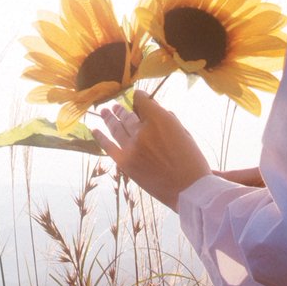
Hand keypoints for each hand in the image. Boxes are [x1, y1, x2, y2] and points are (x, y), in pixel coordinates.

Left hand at [93, 90, 210, 210]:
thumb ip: (168, 120)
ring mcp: (131, 147)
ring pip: (116, 128)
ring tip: (105, 112)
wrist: (188, 189)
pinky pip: (108, 146)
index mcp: (160, 120)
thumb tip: (156, 112)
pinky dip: (101, 137)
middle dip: (123, 110)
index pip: (143, 101)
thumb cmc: (191, 160)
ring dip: (110, 118)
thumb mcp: (184, 133)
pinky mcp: (125, 162)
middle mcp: (142, 131)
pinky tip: (94, 129)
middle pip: (128, 115)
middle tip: (117, 106)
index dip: (140, 96)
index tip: (139, 96)